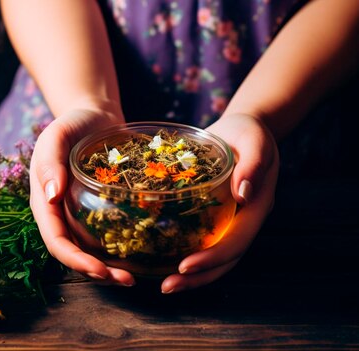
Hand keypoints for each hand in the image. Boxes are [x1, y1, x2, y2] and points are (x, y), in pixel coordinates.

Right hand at [29, 108, 135, 285]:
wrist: (93, 113)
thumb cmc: (72, 122)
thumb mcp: (56, 135)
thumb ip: (49, 162)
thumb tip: (51, 196)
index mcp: (45, 201)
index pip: (56, 240)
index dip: (75, 260)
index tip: (100, 270)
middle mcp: (61, 212)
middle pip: (74, 253)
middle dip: (96, 272)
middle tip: (127, 281)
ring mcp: (79, 212)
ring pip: (90, 250)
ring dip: (109, 267)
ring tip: (134, 276)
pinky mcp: (99, 208)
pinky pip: (107, 234)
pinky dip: (120, 249)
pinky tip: (140, 254)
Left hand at [161, 114, 279, 292]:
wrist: (242, 129)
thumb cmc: (249, 131)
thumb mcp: (255, 138)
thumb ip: (254, 162)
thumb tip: (244, 195)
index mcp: (257, 207)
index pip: (236, 241)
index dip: (212, 258)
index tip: (184, 266)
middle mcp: (245, 220)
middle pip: (225, 260)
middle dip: (198, 277)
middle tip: (167, 287)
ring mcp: (231, 221)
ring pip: (215, 257)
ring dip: (191, 275)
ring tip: (163, 285)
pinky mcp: (215, 217)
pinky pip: (201, 241)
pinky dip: (183, 253)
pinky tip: (160, 262)